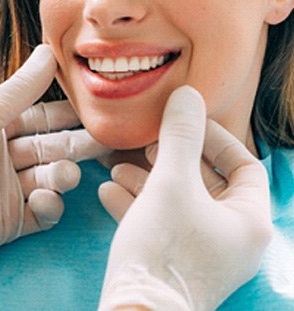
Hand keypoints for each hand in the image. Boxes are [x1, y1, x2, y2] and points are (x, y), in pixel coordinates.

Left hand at [0, 45, 106, 274]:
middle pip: (51, 148)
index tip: (95, 109)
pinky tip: (42, 200)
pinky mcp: (10, 222)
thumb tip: (49, 50)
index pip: (41, 118)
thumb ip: (21, 88)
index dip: (67, 114)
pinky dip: (48, 206)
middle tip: (105, 142)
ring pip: (50, 179)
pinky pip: (41, 213)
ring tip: (65, 175)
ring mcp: (9, 190)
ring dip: (62, 176)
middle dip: (76, 146)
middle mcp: (6, 157)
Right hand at [98, 86, 271, 310]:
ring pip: (178, 201)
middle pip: (205, 181)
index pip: (245, 165)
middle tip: (146, 144)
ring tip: (116, 165)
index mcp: (247, 220)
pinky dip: (137, 204)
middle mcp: (230, 237)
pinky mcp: (174, 261)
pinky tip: (108, 191)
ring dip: (147, 179)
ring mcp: (202, 251)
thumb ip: (180, 135)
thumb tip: (187, 94)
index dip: (215, 138)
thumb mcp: (170, 182)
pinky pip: (161, 222)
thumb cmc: (164, 247)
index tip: (183, 124)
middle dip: (170, 157)